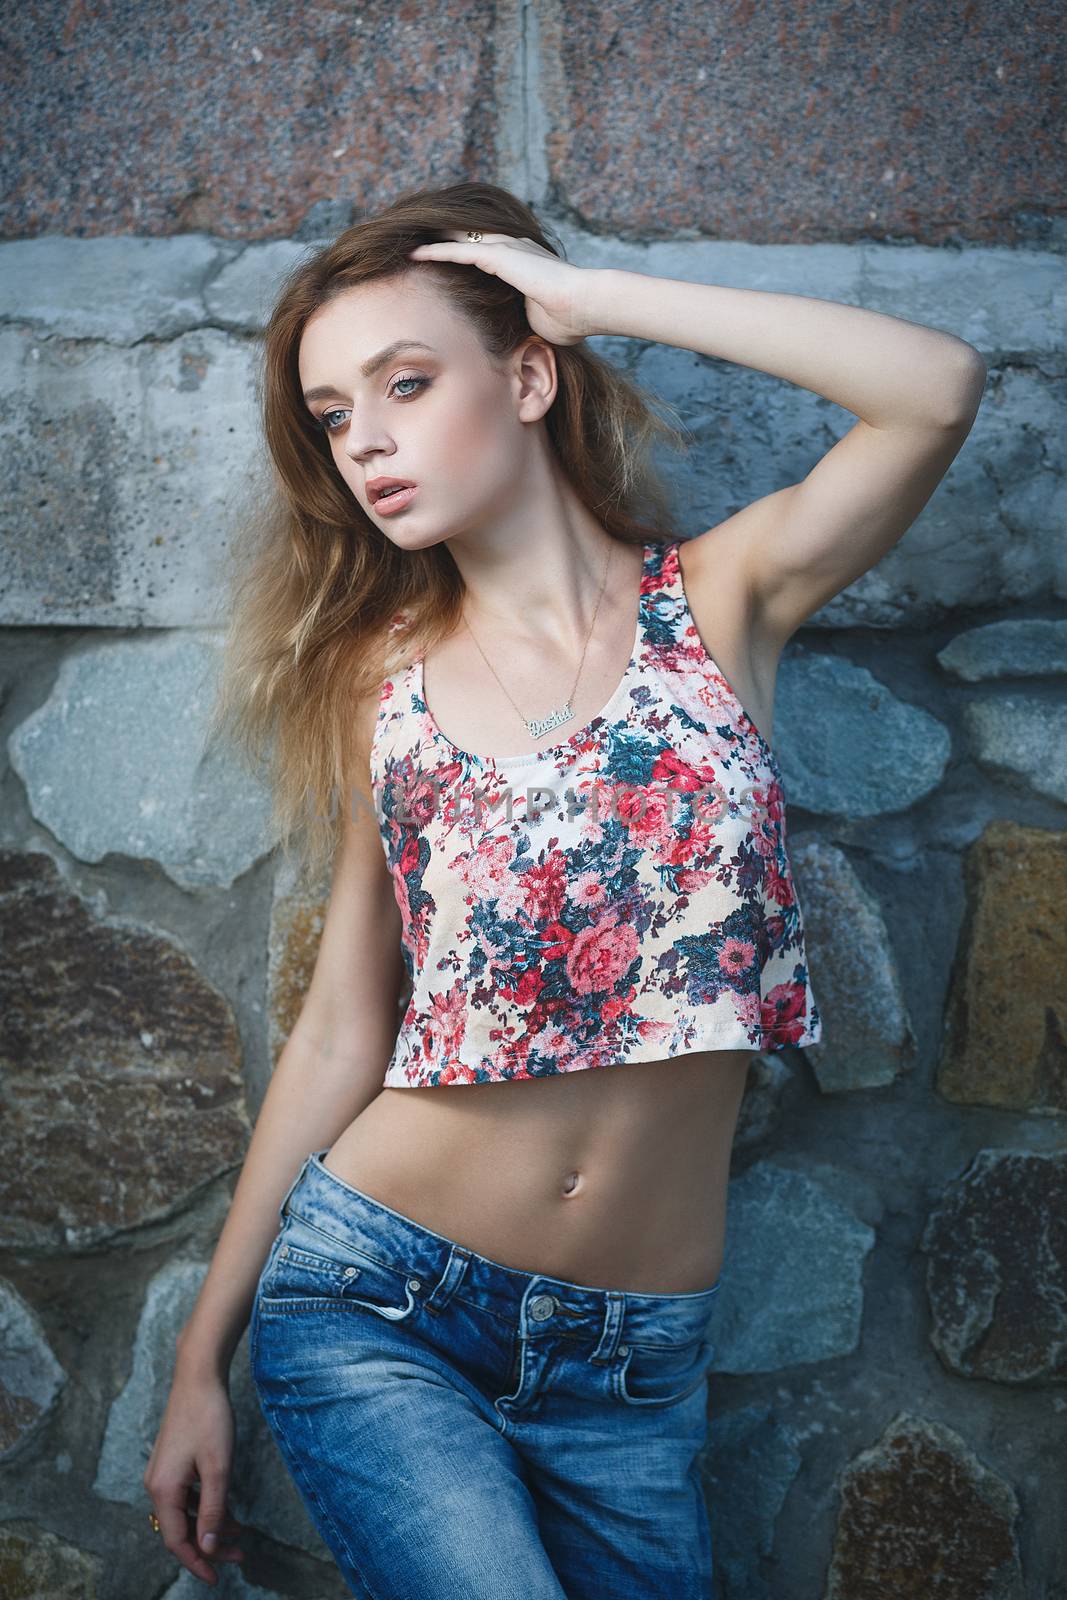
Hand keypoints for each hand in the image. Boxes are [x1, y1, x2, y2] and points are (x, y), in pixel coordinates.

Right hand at [143, 1368, 246, 1585]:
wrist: (198, 1375)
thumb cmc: (209, 1417)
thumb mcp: (218, 1467)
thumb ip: (213, 1510)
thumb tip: (208, 1547)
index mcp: (163, 1490)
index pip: (176, 1540)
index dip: (197, 1563)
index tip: (217, 1579)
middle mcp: (156, 1485)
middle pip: (181, 1529)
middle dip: (210, 1545)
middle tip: (240, 1554)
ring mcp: (162, 1472)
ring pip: (185, 1513)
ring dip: (210, 1525)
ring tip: (240, 1532)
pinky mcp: (171, 1461)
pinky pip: (186, 1496)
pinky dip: (206, 1506)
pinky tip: (227, 1508)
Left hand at [406, 231, 598, 345]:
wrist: (584, 305)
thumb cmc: (570, 320)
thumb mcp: (537, 321)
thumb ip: (521, 321)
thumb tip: (515, 341)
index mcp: (521, 262)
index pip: (483, 253)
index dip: (460, 253)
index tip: (440, 259)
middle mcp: (512, 248)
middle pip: (466, 239)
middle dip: (441, 238)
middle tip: (415, 240)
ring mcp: (506, 249)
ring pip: (458, 240)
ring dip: (432, 242)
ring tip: (406, 244)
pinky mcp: (500, 256)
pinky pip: (458, 251)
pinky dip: (436, 251)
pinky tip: (415, 253)